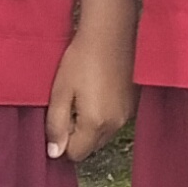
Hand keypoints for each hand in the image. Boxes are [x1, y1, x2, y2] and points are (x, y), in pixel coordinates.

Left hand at [46, 0, 139, 161]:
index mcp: (95, 123)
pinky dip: (104, 115)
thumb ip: (55, 125)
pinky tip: (99, 90)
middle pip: (90, 146)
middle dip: (77, 135)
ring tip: (84, 95)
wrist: (111, 33)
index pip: (75, 154)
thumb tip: (54, 152)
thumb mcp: (60, 92)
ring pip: (103, 135)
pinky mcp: (133, 104)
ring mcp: (127, 114)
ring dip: (91, 125)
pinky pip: (114, 121)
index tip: (59, 118)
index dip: (62, 141)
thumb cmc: (81, 59)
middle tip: (69, 105)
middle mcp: (115, 124)